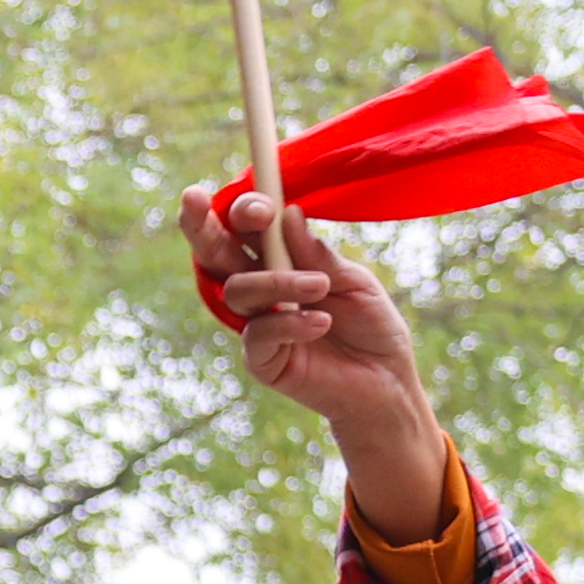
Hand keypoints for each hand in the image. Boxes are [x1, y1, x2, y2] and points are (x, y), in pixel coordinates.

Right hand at [179, 178, 454, 539]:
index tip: (259, 200)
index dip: (243, 208)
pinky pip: (258, 334)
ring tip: (320, 287)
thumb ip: (318, 254)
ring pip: (238, 289)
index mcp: (278, 260)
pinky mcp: (262, 360)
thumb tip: (288, 214)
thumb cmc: (371, 326)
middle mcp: (260, 288)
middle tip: (195, 200)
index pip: (246, 227)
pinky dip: (289, 323)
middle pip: (215, 252)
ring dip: (277, 281)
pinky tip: (320, 322)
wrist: (388, 383)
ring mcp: (257, 323)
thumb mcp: (353, 280)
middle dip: (203, 225)